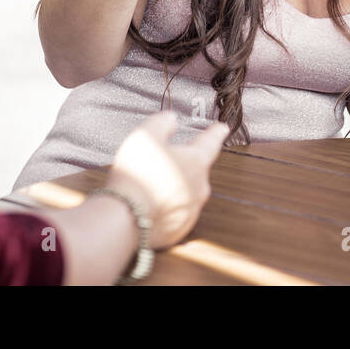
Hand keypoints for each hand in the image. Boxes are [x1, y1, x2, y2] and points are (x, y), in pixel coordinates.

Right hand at [105, 110, 229, 248]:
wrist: (127, 217)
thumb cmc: (137, 173)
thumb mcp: (146, 135)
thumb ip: (162, 123)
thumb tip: (172, 118)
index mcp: (196, 162)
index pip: (210, 143)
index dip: (215, 133)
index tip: (222, 128)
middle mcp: (199, 188)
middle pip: (196, 170)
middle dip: (185, 164)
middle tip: (166, 159)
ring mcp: (190, 211)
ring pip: (186, 192)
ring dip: (173, 186)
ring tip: (150, 183)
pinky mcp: (179, 229)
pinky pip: (174, 212)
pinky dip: (165, 206)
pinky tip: (148, 203)